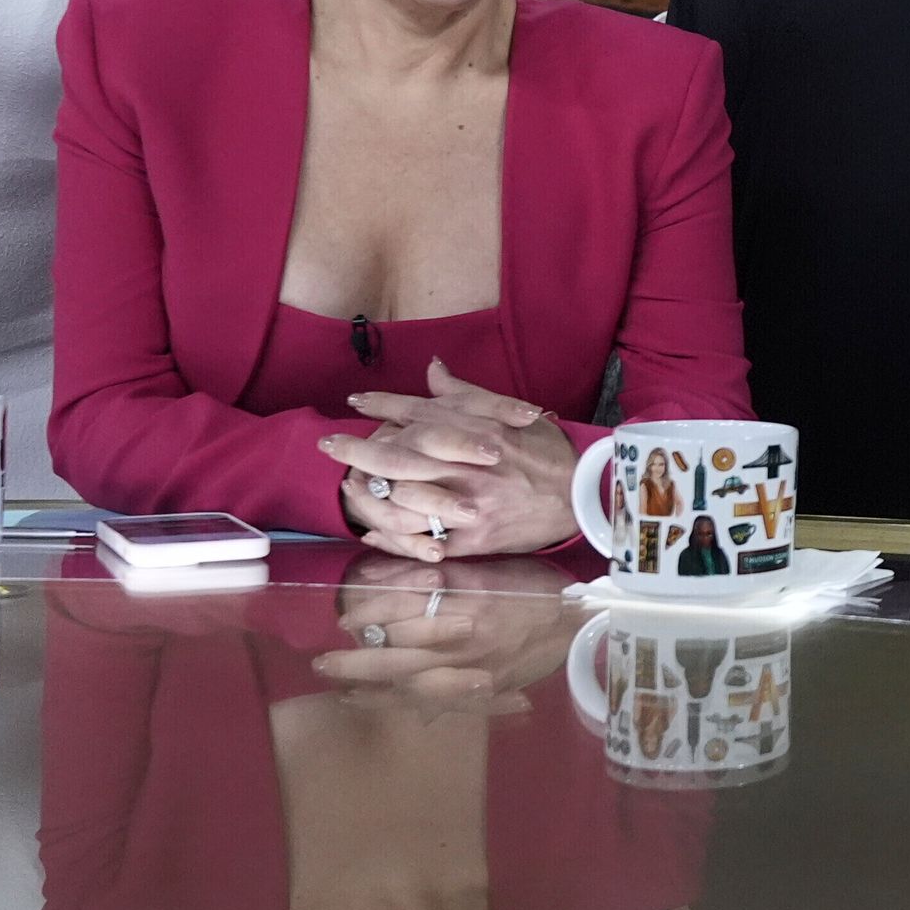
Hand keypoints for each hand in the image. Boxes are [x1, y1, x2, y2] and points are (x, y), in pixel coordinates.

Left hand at [308, 555, 581, 708]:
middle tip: (321, 663)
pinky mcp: (483, 691)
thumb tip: (381, 579)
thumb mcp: (488, 571)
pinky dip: (400, 704)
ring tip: (339, 687)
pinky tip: (375, 703)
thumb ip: (440, 577)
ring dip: (370, 686)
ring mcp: (473, 670)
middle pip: (396, 652)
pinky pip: (434, 703)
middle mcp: (463, 639)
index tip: (343, 619)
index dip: (367, 616)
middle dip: (354, 659)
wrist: (579, 623)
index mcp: (465, 601)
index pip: (401, 611)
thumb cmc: (534, 589)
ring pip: (408, 683)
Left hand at [318, 358, 576, 561]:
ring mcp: (467, 503)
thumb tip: (433, 368)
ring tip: (347, 490)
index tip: (354, 404)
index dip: (382, 407)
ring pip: (404, 499)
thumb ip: (465, 393)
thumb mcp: (509, 412)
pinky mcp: (473, 538)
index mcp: (474, 431)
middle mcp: (465, 464)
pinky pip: (424, 541)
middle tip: (327, 445)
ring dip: (369, 496)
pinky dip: (395, 538)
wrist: (582, 495)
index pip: (418, 413)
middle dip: (358, 450)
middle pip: (400, 456)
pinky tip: (373, 532)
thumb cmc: (545, 452)